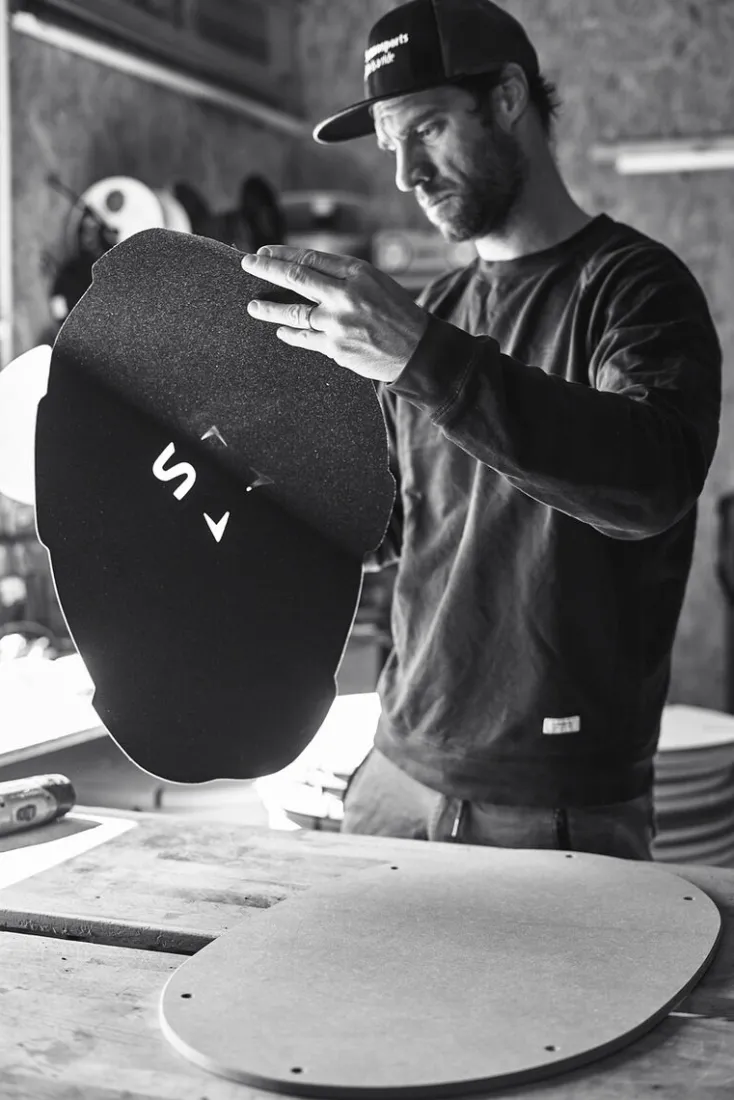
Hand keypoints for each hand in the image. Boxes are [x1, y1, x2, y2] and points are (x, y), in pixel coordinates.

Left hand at [241, 246, 428, 383]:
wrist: (419, 351)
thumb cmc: (398, 313)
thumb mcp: (376, 282)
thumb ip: (343, 275)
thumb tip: (304, 270)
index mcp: (358, 273)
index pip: (310, 259)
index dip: (283, 254)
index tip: (263, 252)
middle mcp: (346, 296)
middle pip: (296, 278)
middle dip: (266, 269)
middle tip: (247, 264)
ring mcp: (339, 324)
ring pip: (293, 312)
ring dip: (269, 307)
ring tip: (253, 306)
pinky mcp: (336, 348)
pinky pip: (304, 338)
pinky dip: (289, 333)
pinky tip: (280, 330)